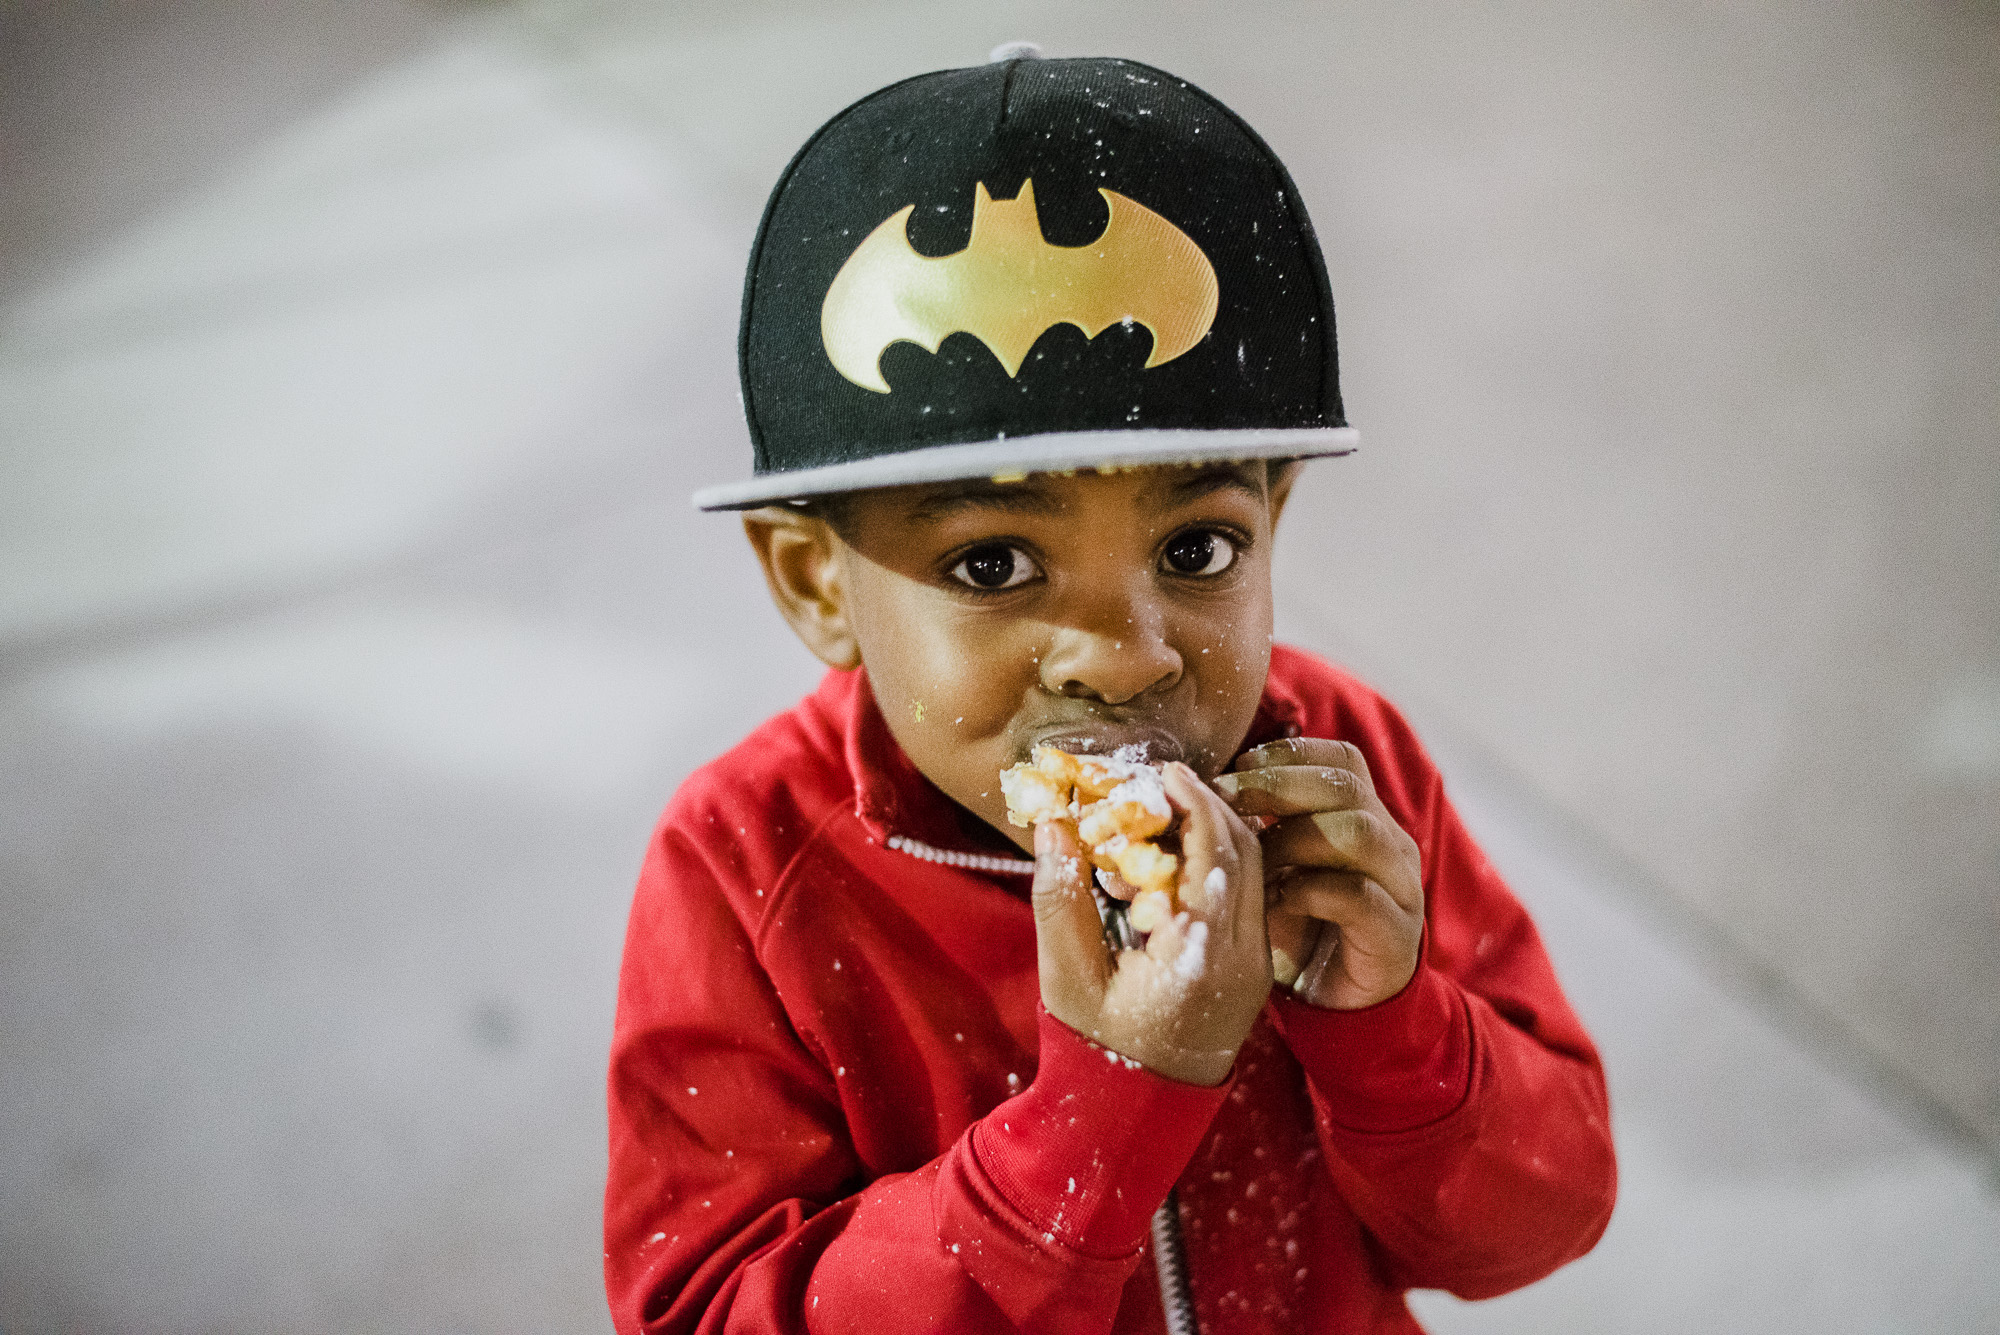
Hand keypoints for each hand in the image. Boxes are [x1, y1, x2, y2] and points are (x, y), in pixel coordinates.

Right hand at [1031, 763, 1270, 1085]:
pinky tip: (1184, 858)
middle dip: (1209, 804)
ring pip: (1257, 873)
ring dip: (1220, 831)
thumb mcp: (1066, 974)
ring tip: (1172, 810)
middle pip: (1246, 852)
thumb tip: (1053, 825)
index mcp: (1198, 955)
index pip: (1214, 851)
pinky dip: (1225, 865)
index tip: (1161, 769)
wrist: (1134, 1116)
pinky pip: (1252, 900)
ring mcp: (1255, 967)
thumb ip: (1060, 897)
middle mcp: (1241, 958)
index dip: (1192, 799)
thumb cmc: (1093, 1045)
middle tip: (1166, 780)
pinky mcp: (1254, 973)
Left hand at [1214, 738, 1423, 1010]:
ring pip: (1358, 832)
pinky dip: (1308, 891)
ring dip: (1292, 838)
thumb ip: (1254, 828)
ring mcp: (1400, 887)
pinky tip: (1274, 902)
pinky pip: (1358, 895)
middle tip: (1224, 799)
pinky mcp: (1395, 934)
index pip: (1343, 761)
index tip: (1238, 765)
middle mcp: (1391, 844)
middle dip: (1277, 785)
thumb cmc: (1296, 927)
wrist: (1334, 1003)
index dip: (1290, 754)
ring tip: (1252, 858)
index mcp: (1366, 817)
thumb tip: (1194, 787)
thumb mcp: (1271, 869)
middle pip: (1346, 787)